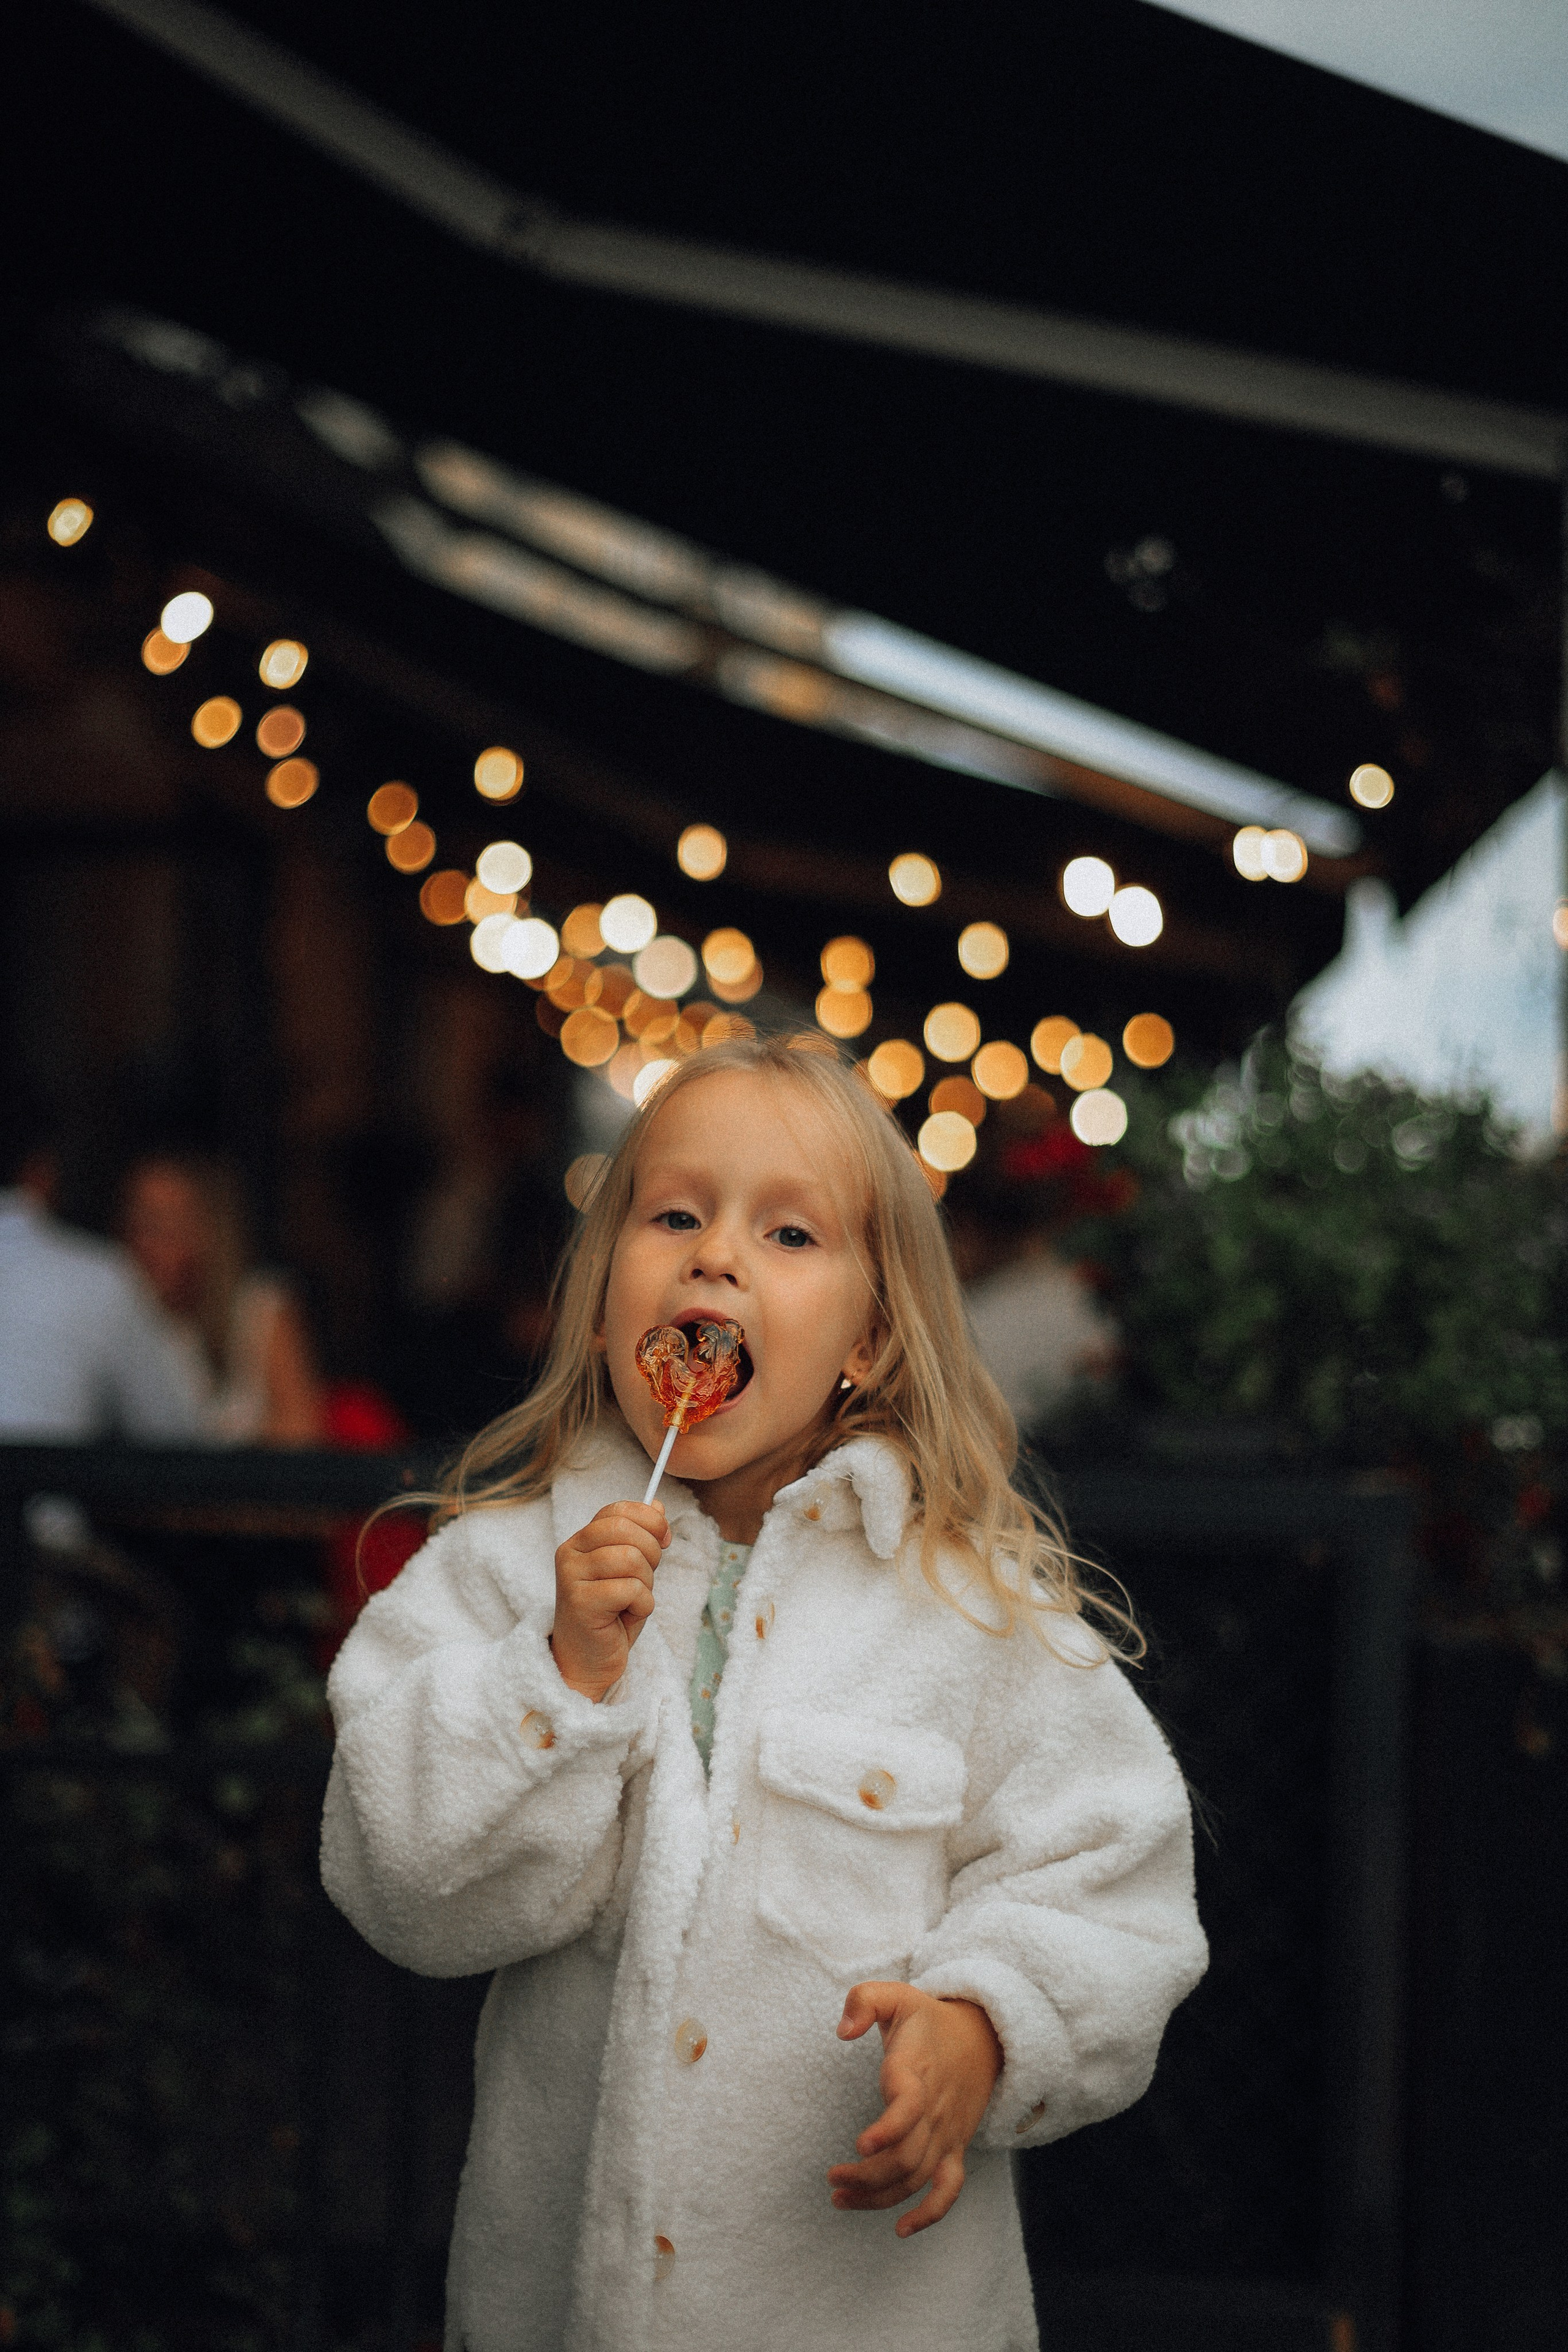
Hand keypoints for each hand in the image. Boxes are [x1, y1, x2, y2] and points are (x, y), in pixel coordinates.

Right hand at [551, 1501, 668, 1701]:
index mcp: (580, 1541)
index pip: (617, 1510)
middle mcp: (570, 1553)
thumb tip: (657, 1504)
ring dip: (646, 1583)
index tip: (664, 1539)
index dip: (649, 1520)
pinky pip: (631, 1590)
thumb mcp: (628, 1573)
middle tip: (646, 1579)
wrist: (586, 1664)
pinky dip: (642, 1605)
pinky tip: (627, 1617)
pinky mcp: (580, 1603)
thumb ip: (639, 1538)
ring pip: (631, 1559)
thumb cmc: (609, 1618)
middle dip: (651, 1552)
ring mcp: (571, 1578)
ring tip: (633, 1601)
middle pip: (626, 1530)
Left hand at [828, 1983, 1002, 2236]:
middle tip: (832, 2179)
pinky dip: (930, 2214)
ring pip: (917, 2178)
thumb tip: (843, 2031)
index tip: (860, 2145)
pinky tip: (902, 2230)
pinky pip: (948, 2189)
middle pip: (906, 2156)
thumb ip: (864, 2000)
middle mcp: (934, 2108)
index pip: (908, 2106)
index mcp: (917, 2071)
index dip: (888, 2129)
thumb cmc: (928, 2020)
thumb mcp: (897, 1995)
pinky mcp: (954, 2147)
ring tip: (840, 2199)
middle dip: (866, 2176)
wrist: (983, 2036)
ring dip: (879, 2197)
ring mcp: (946, 2132)